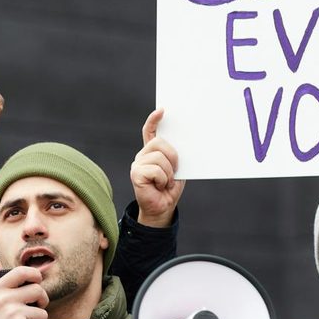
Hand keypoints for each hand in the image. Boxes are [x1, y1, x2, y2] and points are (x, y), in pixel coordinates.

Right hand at [131, 109, 184, 227]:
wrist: (162, 208)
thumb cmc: (170, 188)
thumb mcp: (177, 168)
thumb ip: (174, 155)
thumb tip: (182, 143)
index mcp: (152, 151)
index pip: (150, 131)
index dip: (154, 120)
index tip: (162, 110)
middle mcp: (143, 155)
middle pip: (160, 143)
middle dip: (173, 157)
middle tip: (174, 171)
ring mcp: (137, 164)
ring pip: (160, 158)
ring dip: (169, 173)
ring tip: (166, 182)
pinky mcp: (136, 174)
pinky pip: (156, 170)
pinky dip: (163, 179)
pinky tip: (159, 186)